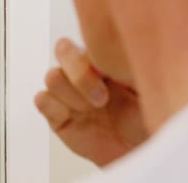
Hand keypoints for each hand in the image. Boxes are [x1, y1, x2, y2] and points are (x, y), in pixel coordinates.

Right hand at [35, 38, 147, 166]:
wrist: (138, 150)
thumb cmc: (146, 115)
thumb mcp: (146, 83)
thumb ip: (125, 63)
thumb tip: (103, 53)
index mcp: (101, 58)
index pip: (86, 36)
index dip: (94, 57)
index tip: (113, 77)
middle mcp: (80, 71)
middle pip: (62, 49)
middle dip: (81, 75)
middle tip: (101, 99)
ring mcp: (66, 92)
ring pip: (51, 77)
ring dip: (72, 96)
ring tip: (93, 110)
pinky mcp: (55, 114)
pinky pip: (41, 100)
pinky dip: (55, 108)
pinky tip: (75, 118)